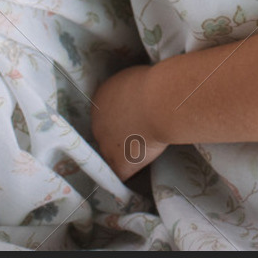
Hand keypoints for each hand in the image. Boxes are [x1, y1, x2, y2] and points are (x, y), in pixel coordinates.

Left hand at [91, 63, 167, 180]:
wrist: (160, 104)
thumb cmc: (155, 86)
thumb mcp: (137, 80)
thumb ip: (131, 90)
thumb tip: (139, 95)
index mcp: (101, 99)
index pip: (106, 113)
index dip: (121, 118)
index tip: (135, 119)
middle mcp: (97, 122)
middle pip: (106, 133)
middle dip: (121, 135)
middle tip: (141, 135)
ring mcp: (106, 145)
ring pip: (111, 154)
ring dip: (124, 154)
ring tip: (142, 153)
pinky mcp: (119, 163)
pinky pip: (122, 173)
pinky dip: (129, 174)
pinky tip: (135, 178)